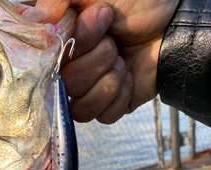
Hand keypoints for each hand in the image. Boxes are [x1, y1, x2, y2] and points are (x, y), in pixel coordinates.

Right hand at [30, 0, 178, 122]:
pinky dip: (119, 95)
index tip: (98, 21)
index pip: (44, 63)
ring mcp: (91, 91)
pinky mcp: (110, 106)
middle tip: (114, 41)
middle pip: (65, 86)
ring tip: (121, 60)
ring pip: (80, 110)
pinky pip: (103, 117)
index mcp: (62, 44)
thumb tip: (35, 17)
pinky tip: (129, 76)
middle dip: (96, 60)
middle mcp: (71, 69)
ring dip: (106, 81)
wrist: (174, 24)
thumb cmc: (137, 2)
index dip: (72, 47)